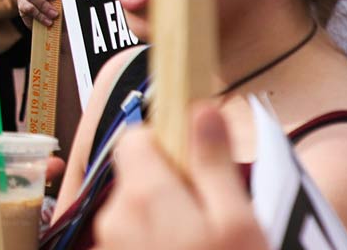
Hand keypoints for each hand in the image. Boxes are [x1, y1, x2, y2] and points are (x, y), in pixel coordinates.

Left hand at [93, 106, 263, 249]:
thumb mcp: (237, 223)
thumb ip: (214, 164)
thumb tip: (201, 110)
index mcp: (142, 195)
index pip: (136, 136)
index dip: (170, 141)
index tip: (200, 158)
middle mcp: (114, 216)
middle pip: (140, 173)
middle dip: (175, 183)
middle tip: (214, 211)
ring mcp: (109, 242)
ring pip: (139, 207)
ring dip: (168, 215)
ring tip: (205, 240)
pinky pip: (135, 235)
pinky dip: (158, 238)